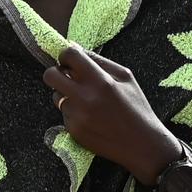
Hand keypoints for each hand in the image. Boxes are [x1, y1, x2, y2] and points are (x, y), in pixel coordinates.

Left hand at [42, 44, 179, 181]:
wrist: (141, 144)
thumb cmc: (136, 107)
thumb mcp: (125, 77)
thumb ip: (99, 61)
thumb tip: (75, 47)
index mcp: (100, 80)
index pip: (69, 55)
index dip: (67, 54)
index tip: (70, 59)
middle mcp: (84, 97)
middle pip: (50, 75)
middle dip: (56, 72)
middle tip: (67, 76)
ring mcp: (77, 115)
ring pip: (56, 95)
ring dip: (66, 94)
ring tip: (87, 101)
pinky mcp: (73, 130)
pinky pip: (64, 114)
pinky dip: (73, 112)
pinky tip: (91, 118)